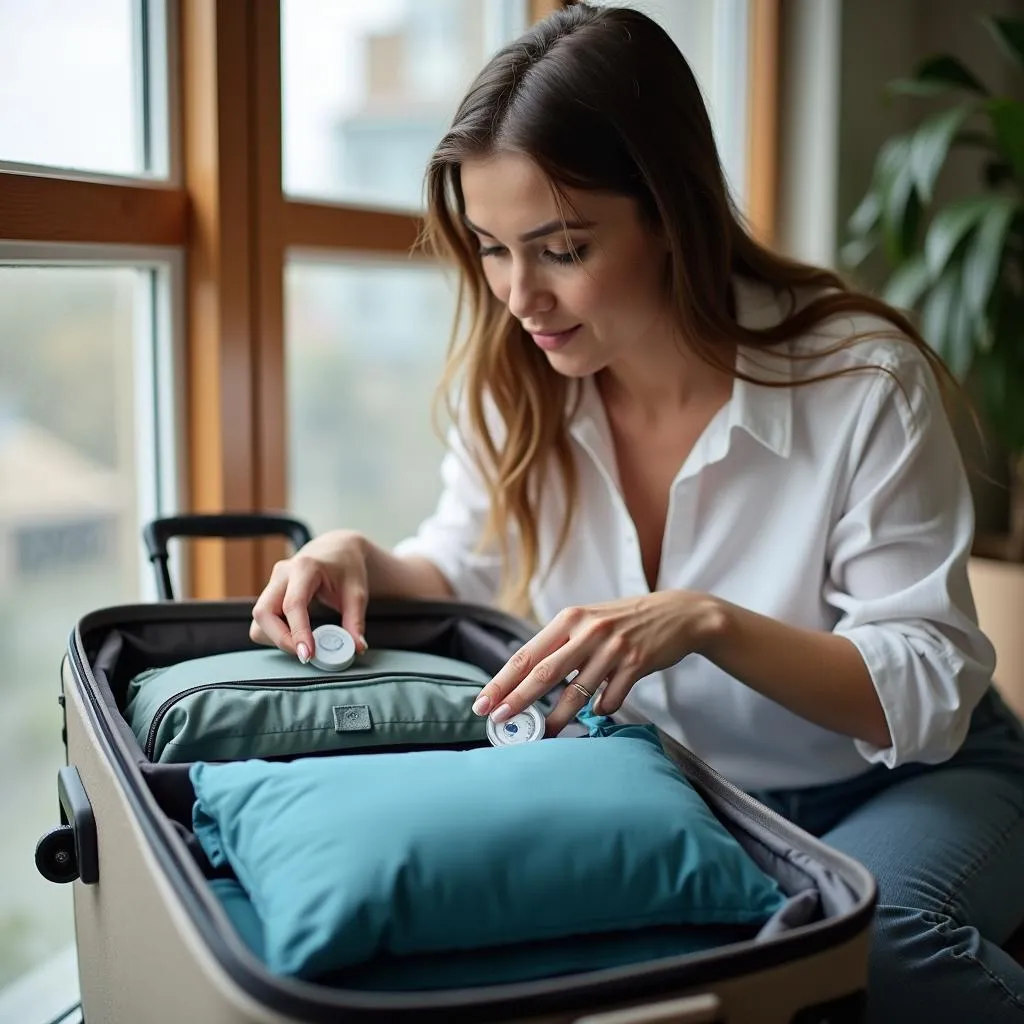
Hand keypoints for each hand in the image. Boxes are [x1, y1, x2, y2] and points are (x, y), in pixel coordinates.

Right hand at [250, 529, 370, 662]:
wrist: (337, 550)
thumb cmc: (346, 567)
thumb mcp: (357, 592)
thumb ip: (356, 621)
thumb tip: (357, 647)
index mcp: (304, 567)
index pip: (293, 604)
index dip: (298, 632)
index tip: (308, 654)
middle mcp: (282, 573)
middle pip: (263, 613)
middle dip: (280, 639)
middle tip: (305, 654)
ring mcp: (272, 583)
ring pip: (259, 619)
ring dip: (276, 638)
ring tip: (303, 644)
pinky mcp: (270, 593)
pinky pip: (263, 621)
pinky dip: (275, 634)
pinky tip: (296, 636)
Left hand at [472, 591, 726, 735]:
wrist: (677, 614)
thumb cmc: (625, 620)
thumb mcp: (589, 620)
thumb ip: (561, 644)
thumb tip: (525, 678)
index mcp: (569, 619)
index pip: (526, 654)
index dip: (502, 681)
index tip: (484, 702)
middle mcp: (588, 631)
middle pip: (544, 672)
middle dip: (518, 700)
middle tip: (499, 721)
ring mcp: (613, 648)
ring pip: (576, 692)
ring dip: (557, 717)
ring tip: (543, 733)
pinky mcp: (636, 663)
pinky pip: (610, 698)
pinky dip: (601, 709)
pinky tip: (600, 710)